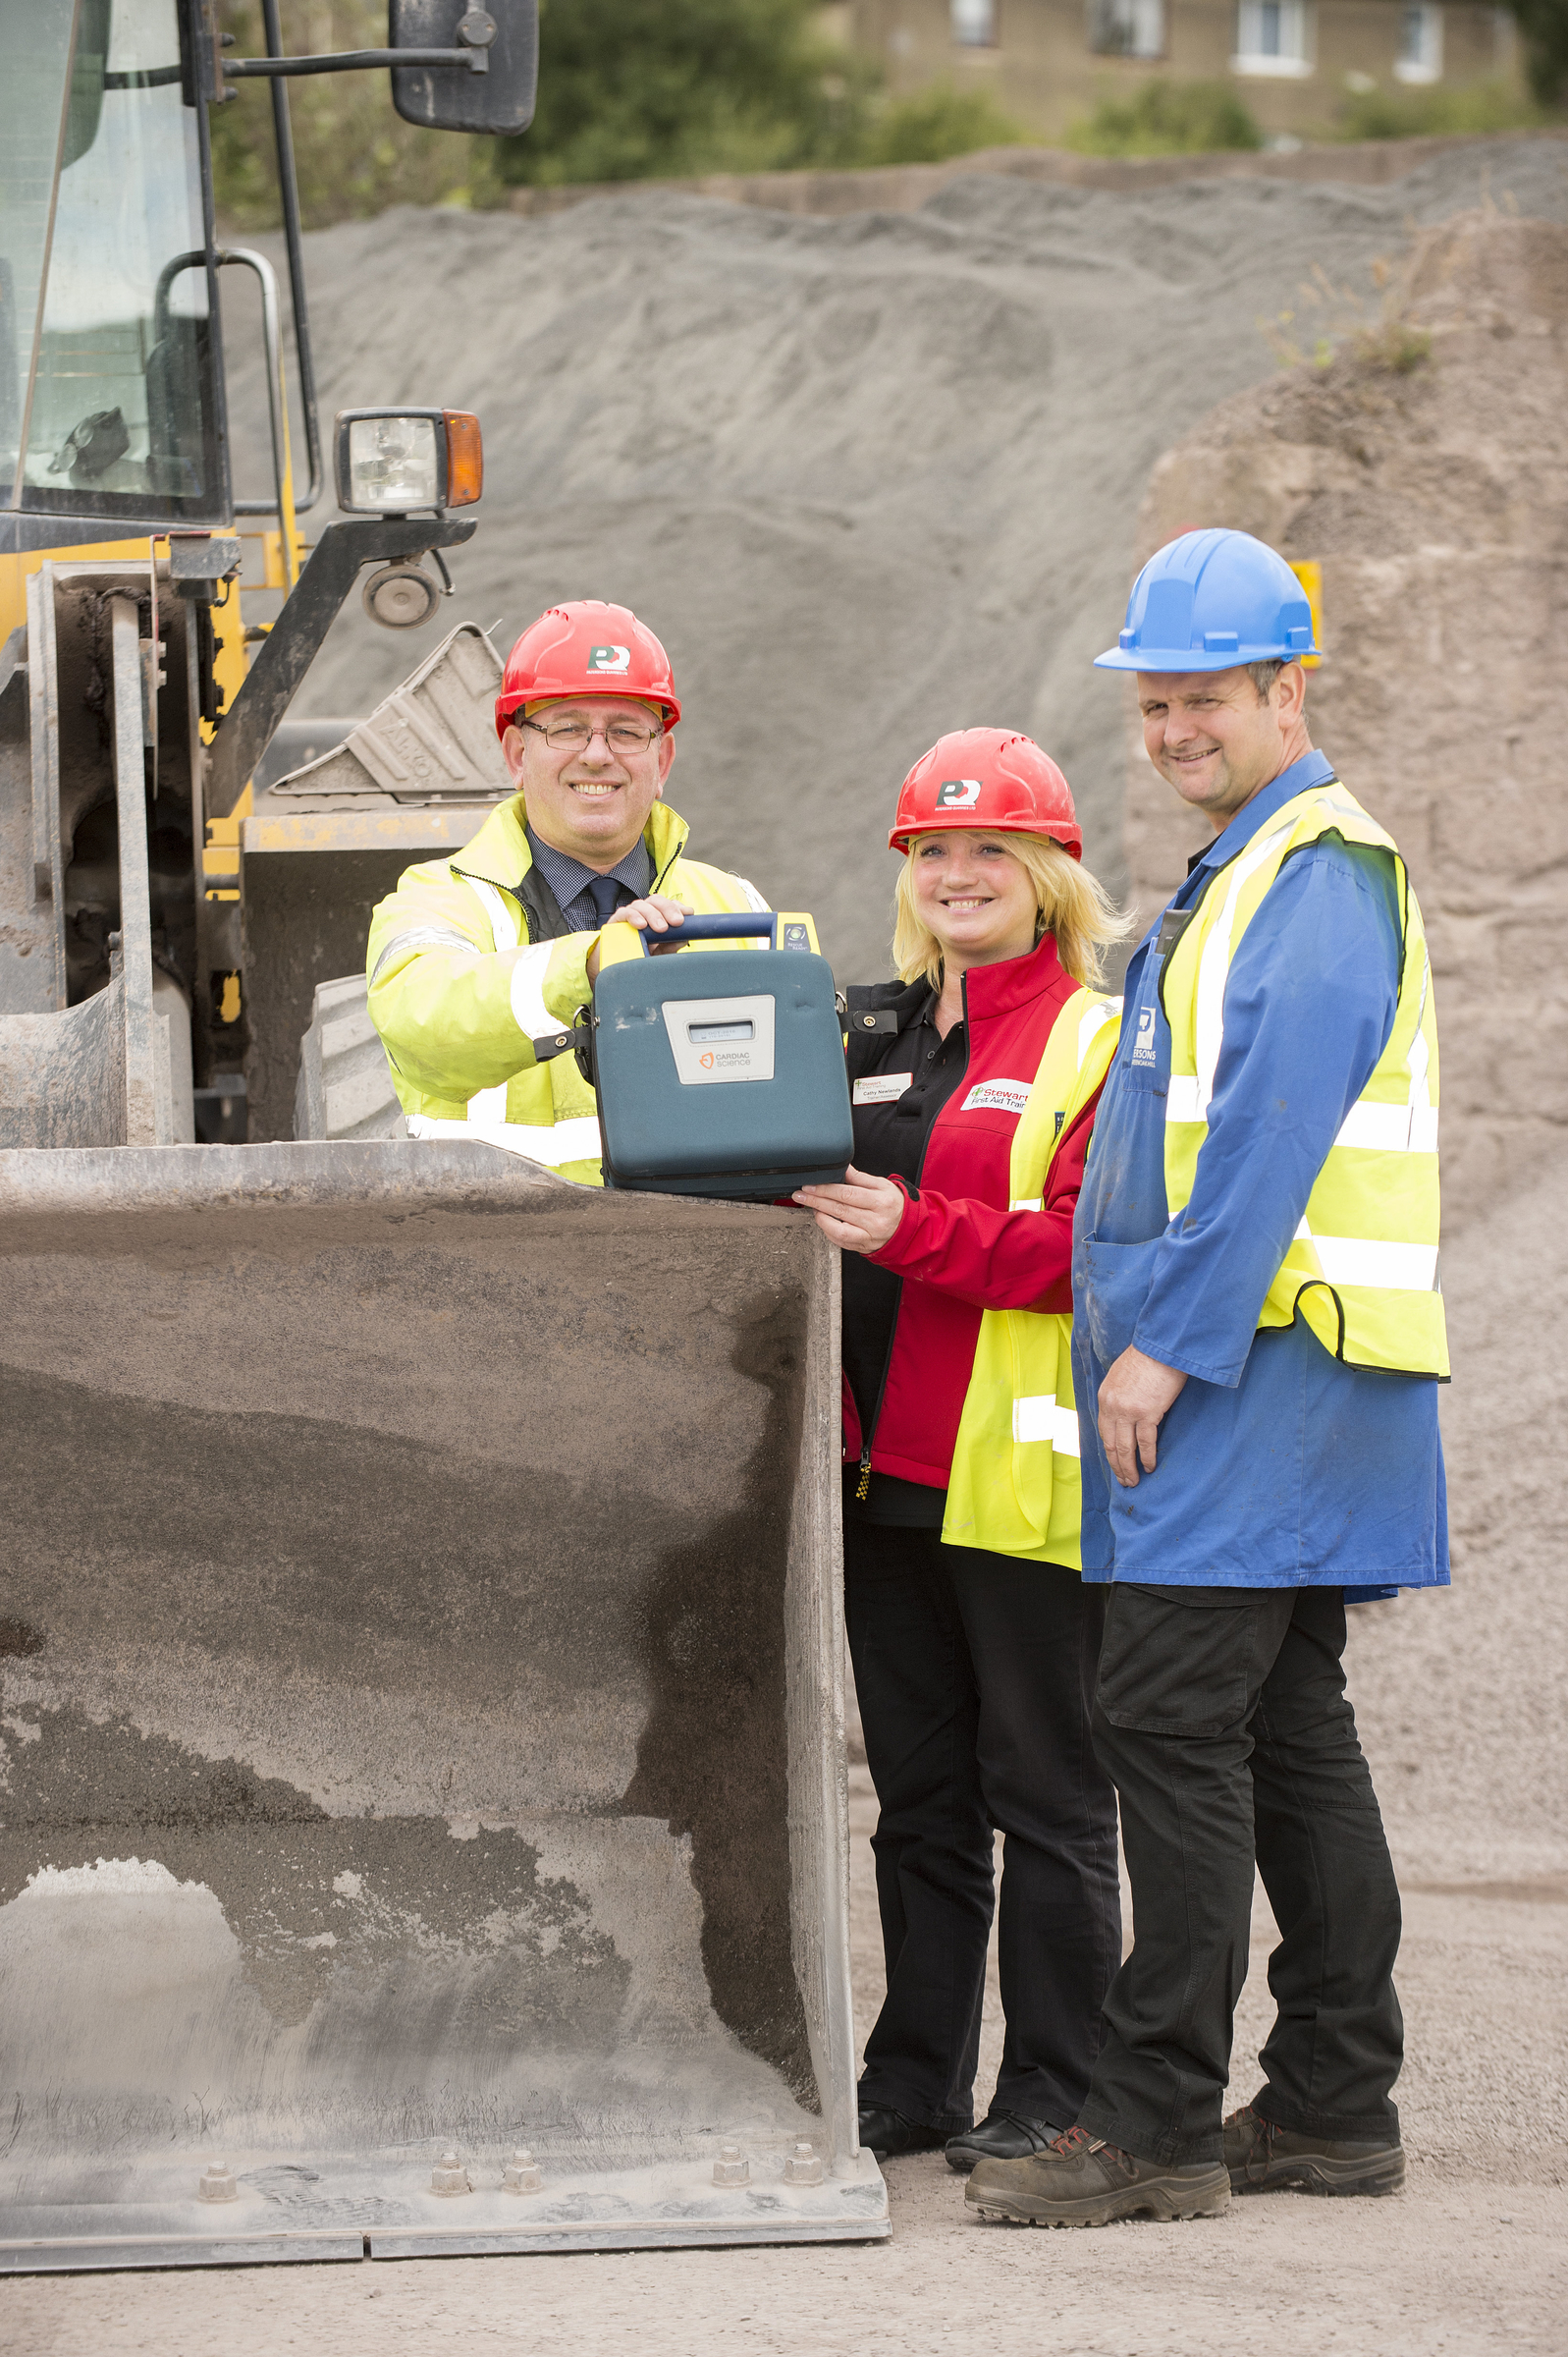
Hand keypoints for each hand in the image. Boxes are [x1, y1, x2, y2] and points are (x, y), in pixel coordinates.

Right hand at [586, 895, 690, 981]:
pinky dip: (633, 916)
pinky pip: (625, 913)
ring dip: (653, 914)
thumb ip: (670, 945)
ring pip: (642, 905)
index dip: (678, 907)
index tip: (688, 914)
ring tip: (661, 928)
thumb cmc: (639, 955)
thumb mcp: (659, 953)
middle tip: (677, 922)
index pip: (668, 905)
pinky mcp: (616, 921)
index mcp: (656, 916)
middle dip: (669, 909)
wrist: (615, 965)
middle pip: (657, 901)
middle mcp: (644, 912)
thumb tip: (684, 938)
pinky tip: (641, 924)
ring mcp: (630, 915)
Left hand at [793, 1166, 905, 1253]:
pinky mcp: (863, 1247)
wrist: (908, 1228)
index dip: (825, 1189)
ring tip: (812, 1207)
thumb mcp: (882, 1185)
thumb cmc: (894, 1204)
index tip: (810, 1185)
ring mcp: (869, 1237)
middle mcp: (876, 1221)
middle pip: (840, 1210)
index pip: (847, 1194)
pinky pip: (841, 1242)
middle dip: (816, 1201)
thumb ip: (859, 1178)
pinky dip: (828, 1230)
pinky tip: (823, 1220)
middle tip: (801, 1195)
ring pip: (838, 1230)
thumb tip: (841, 1167)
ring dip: (821, 1217)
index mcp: (881, 1202)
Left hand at [1097, 1345, 1187, 1487]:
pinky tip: (1150, 1467)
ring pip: (1125, 1449)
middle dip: (1117, 1466)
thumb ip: (1119, 1394)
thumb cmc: (1147, 1357)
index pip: (1103, 1431)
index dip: (1109, 1450)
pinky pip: (1146, 1443)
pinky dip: (1148, 1458)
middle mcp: (1112, 1407)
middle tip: (1124, 1481)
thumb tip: (1126, 1409)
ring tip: (1134, 1481)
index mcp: (1104, 1397)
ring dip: (1129, 1468)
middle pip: (1111, 1444)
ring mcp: (1128, 1411)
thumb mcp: (1122, 1374)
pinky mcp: (1148, 1413)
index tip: (1115, 1462)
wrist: (1161, 1346)